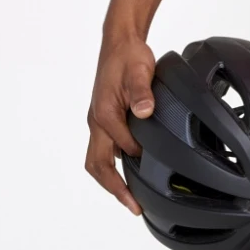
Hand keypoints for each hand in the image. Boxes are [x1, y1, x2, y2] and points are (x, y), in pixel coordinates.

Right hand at [85, 31, 156, 212]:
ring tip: (132, 198)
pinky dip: (115, 167)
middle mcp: (97, 122)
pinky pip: (105, 150)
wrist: (119, 43)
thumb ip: (141, 91)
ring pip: (99, 160)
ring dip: (112, 181)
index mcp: (104, 114)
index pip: (120, 148)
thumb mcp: (139, 69)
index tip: (152, 175)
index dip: (137, 162)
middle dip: (114, 188)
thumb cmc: (128, 56)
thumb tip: (144, 112)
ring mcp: (99, 122)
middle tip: (134, 207)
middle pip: (97, 165)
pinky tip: (134, 171)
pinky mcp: (105, 121)